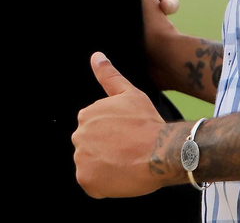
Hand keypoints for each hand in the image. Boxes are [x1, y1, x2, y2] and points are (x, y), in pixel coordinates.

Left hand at [73, 52, 174, 198]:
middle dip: (107, 152)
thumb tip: (96, 56)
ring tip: (127, 164)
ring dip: (106, 168)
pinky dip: (104, 184)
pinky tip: (120, 177)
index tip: (128, 138)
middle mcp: (78, 135)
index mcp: (86, 115)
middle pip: (91, 148)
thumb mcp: (129, 94)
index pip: (95, 131)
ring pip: (91, 166)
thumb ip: (109, 76)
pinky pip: (92, 184)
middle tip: (129, 153)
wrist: (161, 151)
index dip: (114, 137)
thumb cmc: (148, 123)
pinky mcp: (86, 180)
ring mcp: (81, 158)